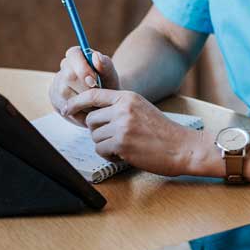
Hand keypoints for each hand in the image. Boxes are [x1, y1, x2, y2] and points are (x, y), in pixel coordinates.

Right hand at [48, 47, 119, 125]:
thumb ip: (105, 65)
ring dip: (83, 103)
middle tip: (98, 97)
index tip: (94, 81)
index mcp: (77, 55)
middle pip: (69, 76)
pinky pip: (64, 108)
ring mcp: (56, 83)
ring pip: (65, 93)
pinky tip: (88, 112)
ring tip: (95, 106)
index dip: (82, 68)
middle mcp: (64, 67)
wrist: (104, 102)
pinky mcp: (54, 99)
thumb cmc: (108, 85)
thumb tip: (96, 56)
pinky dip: (78, 113)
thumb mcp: (110, 76)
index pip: (73, 54)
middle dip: (86, 89)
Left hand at [64, 88, 210, 176]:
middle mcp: (123, 108)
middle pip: (90, 119)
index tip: (67, 109)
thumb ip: (120, 106)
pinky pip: (101, 150)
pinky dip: (109, 155)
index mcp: (127, 97)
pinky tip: (124, 154)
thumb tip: (93, 113)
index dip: (77, 102)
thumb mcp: (141, 108)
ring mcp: (122, 126)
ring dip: (104, 144)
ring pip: (94, 136)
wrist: (183, 147)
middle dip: (96, 130)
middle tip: (111, 137)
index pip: (93, 94)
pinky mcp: (122, 143)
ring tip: (123, 146)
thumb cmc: (162, 131)